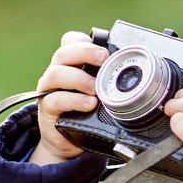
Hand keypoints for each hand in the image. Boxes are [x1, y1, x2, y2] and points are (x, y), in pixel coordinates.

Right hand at [29, 32, 107, 165]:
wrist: (67, 141)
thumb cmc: (84, 113)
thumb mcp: (98, 93)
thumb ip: (107, 80)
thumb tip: (136, 73)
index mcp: (70, 65)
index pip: (70, 41)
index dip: (85, 41)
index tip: (105, 51)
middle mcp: (57, 73)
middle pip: (63, 53)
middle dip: (86, 52)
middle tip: (104, 60)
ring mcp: (49, 90)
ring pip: (56, 74)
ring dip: (79, 78)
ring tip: (96, 89)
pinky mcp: (47, 109)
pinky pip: (56, 100)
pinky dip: (75, 101)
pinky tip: (89, 104)